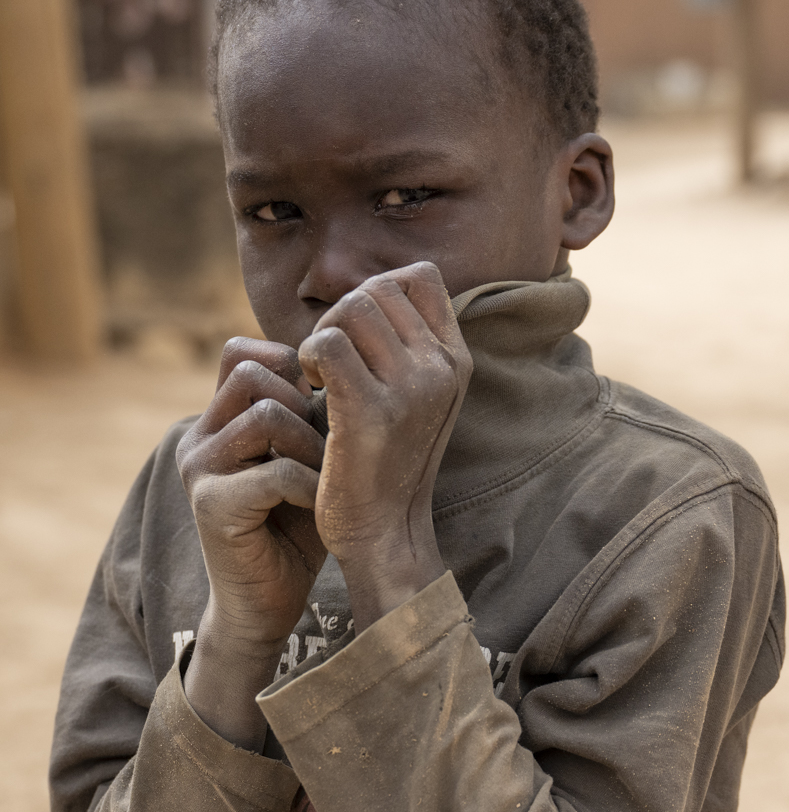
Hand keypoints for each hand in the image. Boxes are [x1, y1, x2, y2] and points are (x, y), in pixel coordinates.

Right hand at [176, 338, 326, 747]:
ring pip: (266, 415)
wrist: (267, 603)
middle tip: (324, 449)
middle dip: (303, 406)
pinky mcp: (210, 505)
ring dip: (310, 444)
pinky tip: (318, 504)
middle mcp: (198, 436)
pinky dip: (311, 485)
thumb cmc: (296, 526)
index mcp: (217, 419)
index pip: (241, 353)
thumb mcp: (306, 457)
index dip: (287, 367)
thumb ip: (309, 413)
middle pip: (254, 374)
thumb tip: (343, 361)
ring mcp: (199, 468)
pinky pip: (276, 470)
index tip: (318, 407)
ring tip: (322, 476)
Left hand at [299, 262, 471, 630]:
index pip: (420, 276)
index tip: (360, 334)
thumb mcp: (412, 398)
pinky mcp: (373, 411)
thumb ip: (403, 347)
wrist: (384, 535)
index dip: (378, 289)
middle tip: (330, 361)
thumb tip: (368, 291)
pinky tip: (312, 388)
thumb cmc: (384, 462)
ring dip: (323, 333)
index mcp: (456, 361)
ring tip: (320, 374)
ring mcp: (412, 389)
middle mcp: (442, 369)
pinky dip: (309, 357)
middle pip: (378, 288)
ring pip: (353, 307)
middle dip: (341, 313)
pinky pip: (329, 343)